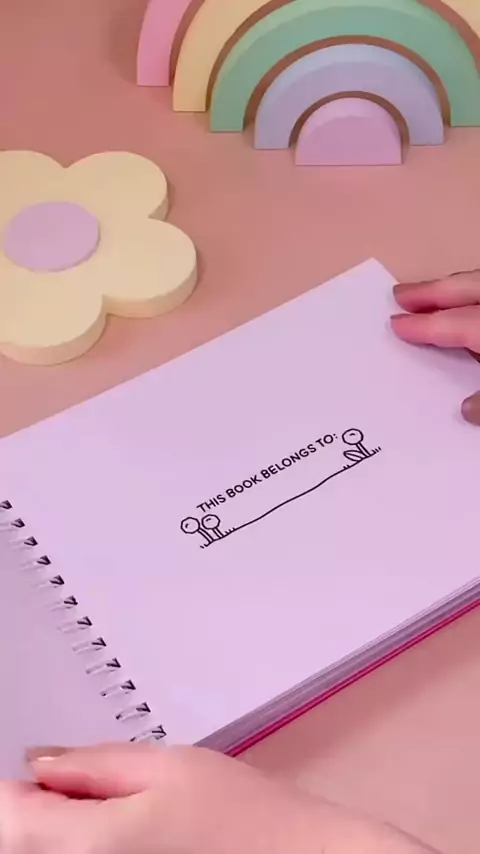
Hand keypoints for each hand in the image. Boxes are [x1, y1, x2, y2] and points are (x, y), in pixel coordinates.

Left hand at [0, 743, 438, 853]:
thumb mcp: (168, 766)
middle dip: (33, 811)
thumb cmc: (247, 819)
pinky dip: (83, 850)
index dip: (8, 790)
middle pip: (19, 843)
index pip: (4, 818)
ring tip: (105, 811)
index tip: (24, 773)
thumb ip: (93, 765)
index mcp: (92, 847)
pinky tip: (121, 839)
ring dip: (55, 833)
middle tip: (69, 786)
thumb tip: (39, 763)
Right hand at [391, 271, 479, 424]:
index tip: (395, 324)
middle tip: (400, 294)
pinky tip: (473, 310)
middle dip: (432, 289)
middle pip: (466, 287)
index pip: (451, 323)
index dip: (422, 325)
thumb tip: (466, 410)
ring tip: (435, 294)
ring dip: (457, 287)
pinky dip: (477, 297)